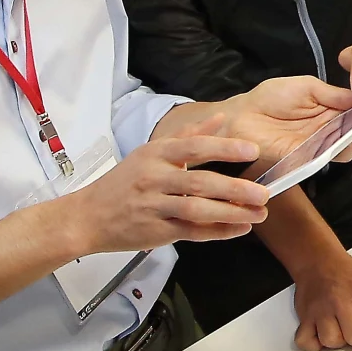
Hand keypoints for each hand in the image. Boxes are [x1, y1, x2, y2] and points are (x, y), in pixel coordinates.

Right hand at [61, 130, 270, 253]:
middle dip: (235, 188)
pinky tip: (239, 228)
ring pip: (196, 210)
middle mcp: (154, 179)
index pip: (194, 147)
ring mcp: (154, 206)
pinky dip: (217, 232)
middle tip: (264, 192)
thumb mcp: (151, 152)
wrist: (87, 216)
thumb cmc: (123, 183)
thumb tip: (219, 118)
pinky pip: (191, 232)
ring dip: (231, 213)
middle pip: (199, 182)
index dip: (224, 148)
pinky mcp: (155, 232)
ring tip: (258, 213)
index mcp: (156, 155)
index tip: (252, 150)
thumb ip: (188, 136)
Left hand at [195, 77, 351, 168]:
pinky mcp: (306, 160)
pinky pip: (327, 159)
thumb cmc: (272, 97)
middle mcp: (331, 130)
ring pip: (349, 150)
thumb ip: (334, 94)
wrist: (242, 115)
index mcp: (334, 109)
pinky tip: (336, 140)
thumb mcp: (307, 87)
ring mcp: (319, 147)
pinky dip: (335, 151)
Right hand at [288, 248, 351, 350]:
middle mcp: (340, 301)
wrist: (320, 262)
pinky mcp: (305, 317)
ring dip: (340, 340)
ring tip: (343, 328)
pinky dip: (315, 344)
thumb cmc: (347, 272)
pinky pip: (307, 342)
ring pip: (333, 342)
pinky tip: (324, 334)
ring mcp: (320, 310)